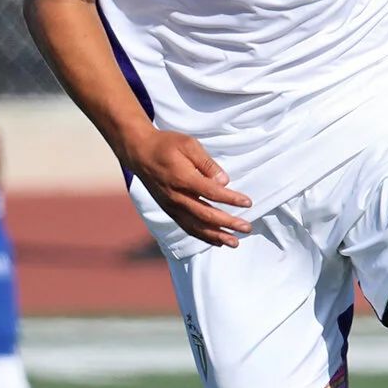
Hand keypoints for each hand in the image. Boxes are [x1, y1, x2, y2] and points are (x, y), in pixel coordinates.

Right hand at [123, 128, 252, 247]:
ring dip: (217, 236)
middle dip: (228, 223)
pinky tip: (217, 241)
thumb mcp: (189, 144)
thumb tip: (224, 181)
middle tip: (247, 227)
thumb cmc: (167, 145)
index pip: (212, 193)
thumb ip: (207, 163)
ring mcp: (171, 206)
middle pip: (206, 215)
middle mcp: (176, 196)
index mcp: (183, 178)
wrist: (139, 152)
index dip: (231, 199)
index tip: (247, 203)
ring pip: (196, 226)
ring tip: (235, 242)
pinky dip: (203, 236)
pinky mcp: (169, 210)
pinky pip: (187, 227)